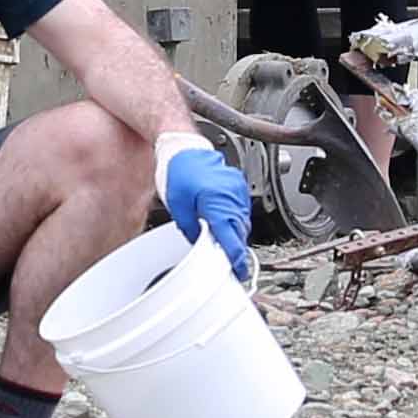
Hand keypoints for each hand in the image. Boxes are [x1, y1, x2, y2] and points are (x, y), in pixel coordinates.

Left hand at [155, 133, 252, 281]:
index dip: (235, 260)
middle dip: (234, 249)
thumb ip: (192, 229)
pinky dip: (233, 219)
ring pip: (241, 221)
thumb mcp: (178, 206)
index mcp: (218, 202)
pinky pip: (240, 209)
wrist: (181, 143)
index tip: (238, 273)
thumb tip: (201, 245)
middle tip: (228, 265)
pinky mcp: (237, 184)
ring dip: (233, 234)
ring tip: (221, 243)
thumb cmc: (176, 169)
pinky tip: (223, 224)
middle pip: (239, 232)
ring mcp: (237, 189)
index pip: (231, 239)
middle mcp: (232, 196)